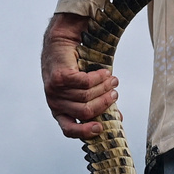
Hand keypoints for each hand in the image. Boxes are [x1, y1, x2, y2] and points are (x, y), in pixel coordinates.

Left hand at [42, 13, 118, 138]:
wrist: (60, 42)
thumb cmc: (75, 69)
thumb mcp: (84, 91)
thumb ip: (98, 104)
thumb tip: (119, 119)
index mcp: (59, 111)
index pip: (69, 129)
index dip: (85, 132)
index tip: (101, 127)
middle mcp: (55, 103)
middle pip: (85, 111)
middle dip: (104, 103)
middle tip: (115, 93)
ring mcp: (55, 90)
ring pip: (87, 96)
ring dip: (105, 87)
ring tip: (113, 80)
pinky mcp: (60, 77)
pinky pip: (85, 83)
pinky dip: (99, 78)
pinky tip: (105, 72)